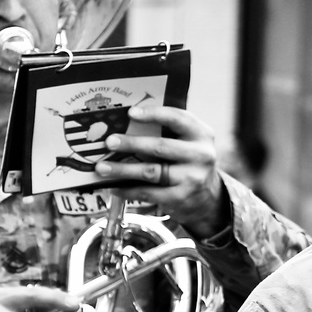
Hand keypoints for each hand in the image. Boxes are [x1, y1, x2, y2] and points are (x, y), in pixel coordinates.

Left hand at [92, 104, 229, 239]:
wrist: (208, 198)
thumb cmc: (188, 162)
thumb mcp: (188, 142)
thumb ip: (168, 131)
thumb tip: (126, 125)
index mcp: (201, 134)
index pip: (178, 118)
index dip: (153, 114)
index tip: (131, 113)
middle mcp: (201, 155)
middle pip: (161, 147)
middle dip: (131, 144)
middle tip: (109, 142)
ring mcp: (192, 178)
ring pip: (151, 172)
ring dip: (123, 169)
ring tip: (103, 167)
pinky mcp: (181, 197)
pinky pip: (150, 193)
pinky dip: (129, 190)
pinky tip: (115, 187)